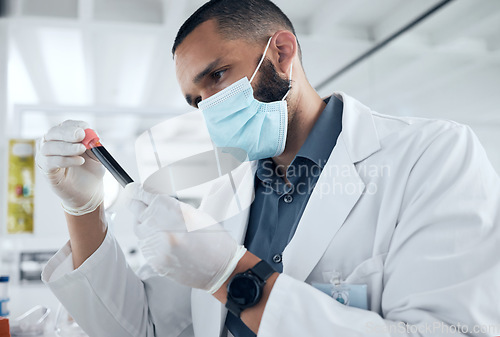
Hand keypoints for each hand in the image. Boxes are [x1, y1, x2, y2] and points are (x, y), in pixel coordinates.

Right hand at [36, 120, 104, 214]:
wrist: (89, 191)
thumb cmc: (91, 170)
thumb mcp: (96, 155)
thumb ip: (93, 144)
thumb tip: (91, 133)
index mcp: (64, 137)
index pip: (65, 125)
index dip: (74, 125)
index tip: (85, 127)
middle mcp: (52, 144)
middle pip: (53, 132)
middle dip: (68, 133)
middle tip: (80, 135)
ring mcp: (46, 157)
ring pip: (49, 146)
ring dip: (67, 147)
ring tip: (81, 150)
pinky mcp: (46, 170)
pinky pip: (50, 162)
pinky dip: (65, 160)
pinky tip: (79, 161)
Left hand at [125, 182, 246, 292]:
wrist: (221, 268)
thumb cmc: (213, 240)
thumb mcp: (194, 213)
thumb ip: (169, 205)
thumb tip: (149, 198)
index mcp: (173, 210)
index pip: (144, 194)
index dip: (136, 190)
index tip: (132, 189)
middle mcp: (161, 227)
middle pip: (136, 210)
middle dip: (137, 205)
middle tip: (137, 201)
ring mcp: (156, 246)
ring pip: (138, 229)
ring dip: (145, 224)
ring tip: (162, 227)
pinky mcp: (154, 261)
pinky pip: (145, 246)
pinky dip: (151, 241)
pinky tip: (166, 242)